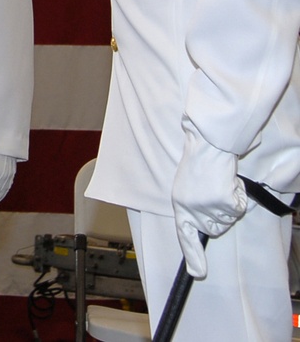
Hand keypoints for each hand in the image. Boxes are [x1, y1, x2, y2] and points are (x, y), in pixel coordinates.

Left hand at [171, 119, 246, 277]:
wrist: (208, 146)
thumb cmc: (198, 165)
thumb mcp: (186, 189)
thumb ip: (191, 209)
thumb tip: (204, 229)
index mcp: (180, 206)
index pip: (184, 236)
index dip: (192, 256)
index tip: (197, 273)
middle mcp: (192, 210)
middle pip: (214, 229)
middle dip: (219, 216)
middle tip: (214, 193)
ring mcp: (208, 207)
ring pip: (228, 220)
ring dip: (229, 204)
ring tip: (219, 184)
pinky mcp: (225, 202)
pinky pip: (240, 208)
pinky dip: (239, 196)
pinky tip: (229, 182)